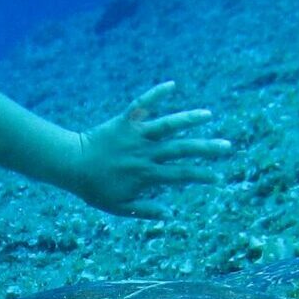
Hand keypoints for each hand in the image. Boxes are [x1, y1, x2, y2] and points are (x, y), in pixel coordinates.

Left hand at [71, 81, 232, 219]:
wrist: (71, 164)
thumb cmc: (94, 188)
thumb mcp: (119, 206)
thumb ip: (145, 209)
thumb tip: (170, 214)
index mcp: (146, 174)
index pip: (180, 175)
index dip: (201, 176)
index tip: (217, 177)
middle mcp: (145, 153)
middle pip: (181, 149)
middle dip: (206, 148)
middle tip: (226, 146)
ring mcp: (136, 135)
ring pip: (167, 125)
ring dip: (189, 119)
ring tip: (208, 115)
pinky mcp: (125, 121)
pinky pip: (142, 104)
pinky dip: (156, 94)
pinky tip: (171, 85)